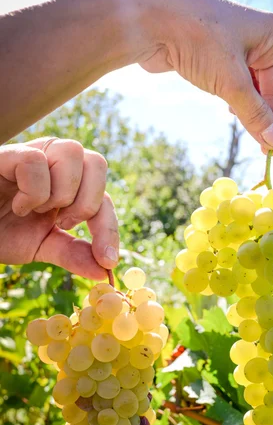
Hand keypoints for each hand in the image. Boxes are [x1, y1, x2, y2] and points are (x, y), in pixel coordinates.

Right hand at [0, 138, 118, 278]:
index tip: (108, 259)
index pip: (104, 198)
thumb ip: (73, 254)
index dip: (109, 229)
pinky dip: (32, 191)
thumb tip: (106, 272)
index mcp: (70, 185)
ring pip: (72, 152)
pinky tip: (19, 204)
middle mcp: (56, 164)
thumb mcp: (42, 247)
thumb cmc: (2, 231)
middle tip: (61, 223)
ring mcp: (34, 154)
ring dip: (59, 192)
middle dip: (86, 203)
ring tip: (37, 210)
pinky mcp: (9, 154)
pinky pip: (36, 161)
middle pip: (97, 163)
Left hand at [139, 0, 272, 153]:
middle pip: (265, 87)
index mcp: (271, 35)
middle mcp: (255, 37)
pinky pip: (228, 82)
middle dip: (261, 114)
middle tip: (259, 146)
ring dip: (245, 107)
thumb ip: (254, 114)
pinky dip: (230, 98)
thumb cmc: (198, 42)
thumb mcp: (232, 83)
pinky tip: (228, 110)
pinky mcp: (210, 54)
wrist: (149, 21)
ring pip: (246, 86)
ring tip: (243, 126)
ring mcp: (231, 45)